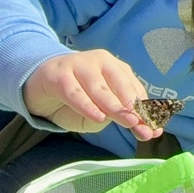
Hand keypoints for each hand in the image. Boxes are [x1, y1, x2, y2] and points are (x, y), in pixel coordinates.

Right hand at [23, 50, 162, 140]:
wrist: (39, 83)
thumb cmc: (76, 97)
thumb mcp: (101, 110)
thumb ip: (121, 117)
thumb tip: (145, 129)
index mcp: (116, 69)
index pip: (135, 90)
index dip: (145, 110)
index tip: (154, 130)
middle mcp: (101, 62)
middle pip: (120, 86)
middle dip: (132, 107)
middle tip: (141, 125)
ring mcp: (79, 65)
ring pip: (100, 88)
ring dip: (114, 105)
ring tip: (127, 121)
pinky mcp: (59, 75)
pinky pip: (75, 92)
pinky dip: (87, 105)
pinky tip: (98, 117)